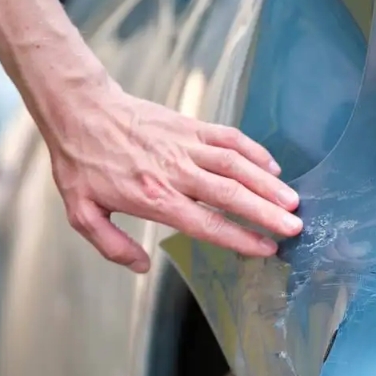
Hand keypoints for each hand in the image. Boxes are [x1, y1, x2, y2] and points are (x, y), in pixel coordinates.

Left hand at [45, 81, 301, 271]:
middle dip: (266, 212)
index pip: (207, 223)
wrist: (80, 108)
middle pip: (230, 195)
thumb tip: (142, 266)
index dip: (240, 237)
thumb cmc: (82, 162)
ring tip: (293, 201)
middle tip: (295, 226)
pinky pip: (228, 137)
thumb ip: (111, 246)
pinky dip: (253, 151)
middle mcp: (176, 172)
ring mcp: (186, 145)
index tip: (266, 248)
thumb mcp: (82, 212)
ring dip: (267, 183)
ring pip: (236, 165)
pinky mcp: (189, 125)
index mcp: (154, 198)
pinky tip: (271, 166)